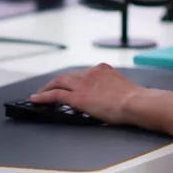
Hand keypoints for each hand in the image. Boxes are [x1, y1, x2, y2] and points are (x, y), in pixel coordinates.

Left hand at [30, 63, 145, 124]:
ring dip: (47, 88)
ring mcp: (83, 84)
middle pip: (67, 75)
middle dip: (56, 81)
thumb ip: (112, 88)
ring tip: (39, 94)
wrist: (136, 103)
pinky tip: (36, 100)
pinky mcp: (78, 97)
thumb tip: (109, 97)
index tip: (67, 83)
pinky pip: (55, 95)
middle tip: (47, 87)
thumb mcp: (123, 87)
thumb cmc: (135, 100)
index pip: (81, 73)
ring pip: (59, 82)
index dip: (71, 79)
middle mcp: (90, 73)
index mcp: (102, 69)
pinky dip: (44, 96)